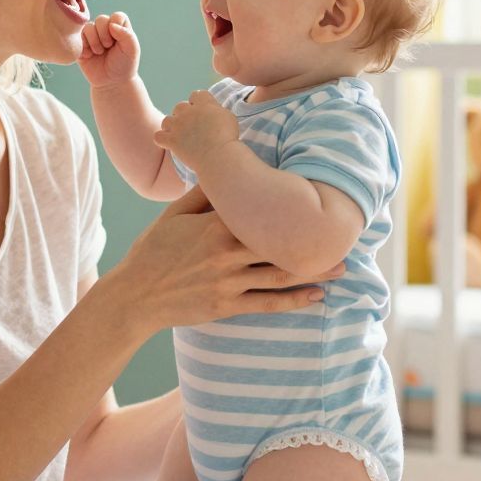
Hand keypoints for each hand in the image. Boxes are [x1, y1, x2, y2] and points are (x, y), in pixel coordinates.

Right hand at [78, 12, 141, 88]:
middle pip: (101, 19)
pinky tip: (89, 55)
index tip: (118, 42)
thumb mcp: (132, 50)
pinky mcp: (81, 43)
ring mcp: (92, 35)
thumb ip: (127, 35)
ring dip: (94, 42)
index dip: (116, 28)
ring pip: (88, 27)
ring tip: (99, 53)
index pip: (117, 16)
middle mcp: (105, 28)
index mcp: (120, 27)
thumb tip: (112, 24)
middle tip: (108, 48)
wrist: (111, 82)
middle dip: (104, 35)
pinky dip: (84, 47)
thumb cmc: (124, 65)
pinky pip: (77, 36)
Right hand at [111, 188, 340, 331]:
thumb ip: (203, 195)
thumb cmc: (153, 250)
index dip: (290, 208)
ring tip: (341, 267)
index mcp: (216, 225)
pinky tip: (316, 298)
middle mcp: (226, 253)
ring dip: (314, 272)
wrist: (134, 295)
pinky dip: (294, 302)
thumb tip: (227, 174)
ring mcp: (229, 282)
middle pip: (279, 245)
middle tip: (345, 235)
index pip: (260, 213)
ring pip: (279, 275)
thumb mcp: (174, 214)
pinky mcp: (227, 305)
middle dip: (312, 242)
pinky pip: (267, 304)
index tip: (316, 201)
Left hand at [152, 90, 238, 168]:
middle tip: (193, 128)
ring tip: (179, 135)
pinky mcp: (171, 140)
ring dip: (172, 126)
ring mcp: (178, 125)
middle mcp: (188, 111)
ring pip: (167, 120)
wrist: (219, 156)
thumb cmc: (228, 138)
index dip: (199, 103)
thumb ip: (216, 109)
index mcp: (204, 103)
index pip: (196, 95)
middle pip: (180, 107)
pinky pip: (158, 136)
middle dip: (184, 116)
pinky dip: (162, 139)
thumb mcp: (228, 117)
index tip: (203, 113)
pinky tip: (169, 143)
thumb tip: (210, 109)